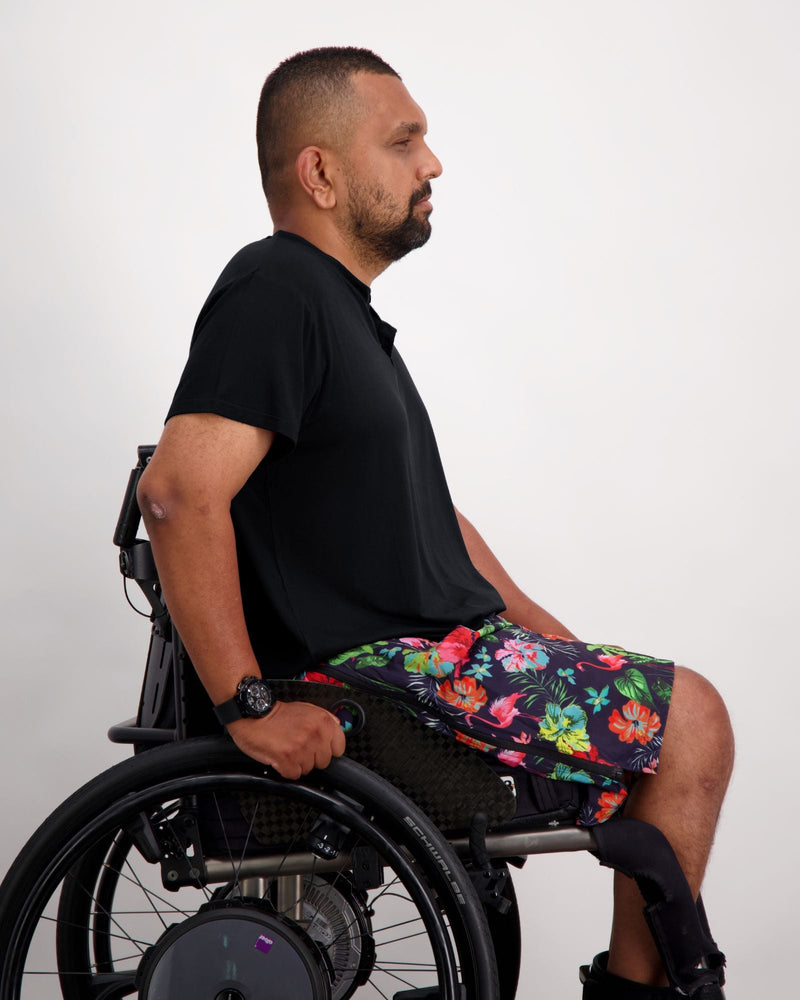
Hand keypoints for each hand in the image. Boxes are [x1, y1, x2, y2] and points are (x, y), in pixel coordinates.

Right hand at [226, 700, 346, 779]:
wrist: (253, 713)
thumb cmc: (276, 713)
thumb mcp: (306, 708)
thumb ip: (325, 719)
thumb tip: (337, 728)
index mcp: (323, 721)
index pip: (339, 748)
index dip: (327, 750)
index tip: (318, 748)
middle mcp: (315, 734)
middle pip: (323, 762)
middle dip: (311, 758)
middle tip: (297, 746)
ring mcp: (301, 747)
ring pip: (308, 769)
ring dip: (297, 763)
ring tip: (286, 749)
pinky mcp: (287, 758)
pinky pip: (293, 775)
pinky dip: (285, 769)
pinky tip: (279, 757)